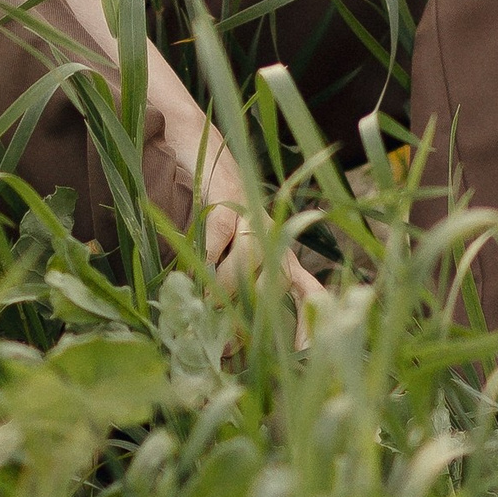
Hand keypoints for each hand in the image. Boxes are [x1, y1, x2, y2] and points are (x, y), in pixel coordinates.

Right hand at [162, 105, 326, 333]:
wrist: (189, 140)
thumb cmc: (203, 199)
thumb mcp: (219, 248)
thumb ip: (221, 286)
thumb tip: (215, 340)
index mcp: (278, 250)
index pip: (308, 291)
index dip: (310, 324)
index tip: (303, 357)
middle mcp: (272, 234)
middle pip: (275, 284)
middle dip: (250, 320)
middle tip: (226, 349)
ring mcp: (251, 216)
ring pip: (250, 262)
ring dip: (225, 291)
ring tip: (202, 312)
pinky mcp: (225, 200)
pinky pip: (218, 239)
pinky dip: (204, 262)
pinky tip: (187, 279)